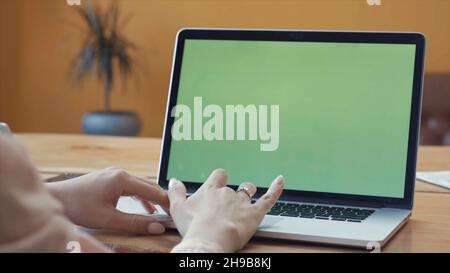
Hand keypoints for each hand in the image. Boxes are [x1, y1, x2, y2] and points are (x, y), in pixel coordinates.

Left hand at [47, 167, 169, 234]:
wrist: (55, 197)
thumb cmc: (78, 206)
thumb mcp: (109, 218)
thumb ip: (135, 223)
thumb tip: (156, 228)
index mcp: (122, 179)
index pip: (152, 191)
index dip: (166, 202)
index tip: (177, 212)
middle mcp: (120, 173)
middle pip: (148, 186)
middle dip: (162, 199)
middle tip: (173, 212)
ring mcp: (114, 174)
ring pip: (140, 185)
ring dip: (151, 198)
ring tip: (163, 211)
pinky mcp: (108, 179)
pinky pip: (131, 186)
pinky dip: (140, 197)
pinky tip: (145, 207)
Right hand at [168, 169, 283, 251]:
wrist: (209, 240)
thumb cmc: (193, 227)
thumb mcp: (178, 209)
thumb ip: (176, 192)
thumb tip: (174, 180)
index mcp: (211, 189)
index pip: (219, 175)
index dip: (220, 178)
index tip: (218, 183)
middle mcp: (228, 192)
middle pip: (234, 185)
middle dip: (233, 192)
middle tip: (228, 204)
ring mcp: (242, 202)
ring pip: (248, 190)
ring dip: (248, 191)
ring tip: (248, 195)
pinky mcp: (255, 213)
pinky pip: (269, 198)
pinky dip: (276, 188)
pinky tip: (281, 180)